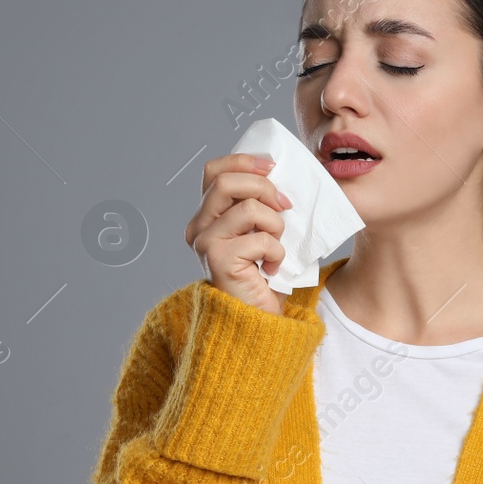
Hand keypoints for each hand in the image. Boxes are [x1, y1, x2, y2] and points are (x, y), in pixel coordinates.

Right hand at [182, 152, 294, 316]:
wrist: (257, 321)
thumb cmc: (262, 277)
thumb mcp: (259, 231)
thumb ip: (258, 204)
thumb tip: (276, 174)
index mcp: (206, 216)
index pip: (214, 171)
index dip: (244, 162)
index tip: (272, 167)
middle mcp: (198, 227)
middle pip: (226, 181)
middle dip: (264, 187)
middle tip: (284, 206)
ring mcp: (205, 243)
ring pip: (249, 208)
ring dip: (276, 224)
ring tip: (276, 246)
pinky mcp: (219, 259)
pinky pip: (260, 239)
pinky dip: (277, 252)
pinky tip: (272, 269)